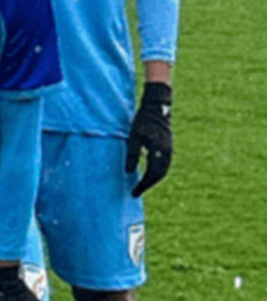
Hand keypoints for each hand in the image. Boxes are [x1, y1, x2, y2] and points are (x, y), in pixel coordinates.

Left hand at [125, 81, 172, 196]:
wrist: (157, 107)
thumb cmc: (142, 121)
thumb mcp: (134, 137)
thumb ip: (132, 154)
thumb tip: (129, 172)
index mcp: (158, 150)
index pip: (152, 174)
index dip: (143, 185)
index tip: (134, 193)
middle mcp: (167, 152)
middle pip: (159, 175)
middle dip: (148, 184)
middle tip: (137, 192)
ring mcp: (169, 149)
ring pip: (163, 170)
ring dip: (154, 179)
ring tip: (142, 185)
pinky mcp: (168, 146)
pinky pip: (164, 163)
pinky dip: (157, 171)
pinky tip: (149, 174)